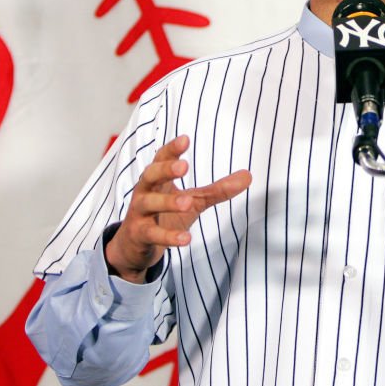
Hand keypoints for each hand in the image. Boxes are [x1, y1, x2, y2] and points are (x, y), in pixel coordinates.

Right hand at [105, 135, 251, 282]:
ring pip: (148, 203)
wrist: (135, 246)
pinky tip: (186, 239)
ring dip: (167, 202)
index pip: (161, 158)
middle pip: (149, 175)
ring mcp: (139, 214)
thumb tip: (249, 176)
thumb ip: (218, 190)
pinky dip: (168, 237)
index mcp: (157, 180)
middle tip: (183, 166)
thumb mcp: (193, 201)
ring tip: (187, 202)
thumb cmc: (164, 216)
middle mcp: (145, 192)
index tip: (185, 139)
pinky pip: (152, 234)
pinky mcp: (139, 235)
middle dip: (165, 170)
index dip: (171, 149)